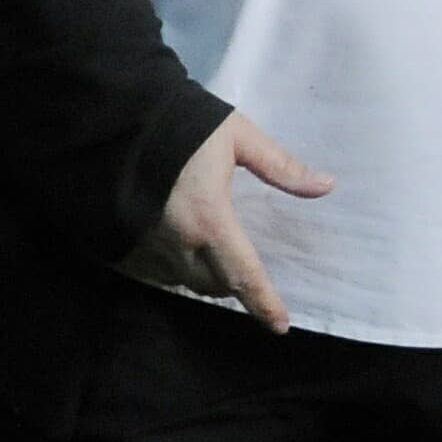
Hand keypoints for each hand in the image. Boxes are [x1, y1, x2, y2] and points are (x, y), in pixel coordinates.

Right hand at [121, 109, 335, 330]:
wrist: (114, 116)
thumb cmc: (182, 124)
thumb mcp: (237, 136)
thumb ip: (280, 165)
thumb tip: (327, 186)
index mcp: (211, 219)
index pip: (245, 274)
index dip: (264, 303)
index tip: (280, 325)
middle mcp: (178, 240)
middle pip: (211, 284)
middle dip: (230, 285)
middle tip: (243, 274)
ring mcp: (146, 242)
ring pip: (181, 279)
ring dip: (200, 277)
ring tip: (209, 262)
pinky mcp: (122, 237)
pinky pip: (150, 269)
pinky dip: (169, 268)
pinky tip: (173, 251)